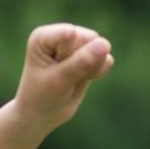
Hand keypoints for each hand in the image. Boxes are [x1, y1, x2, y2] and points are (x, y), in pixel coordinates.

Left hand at [0, 23, 114, 148]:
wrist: (42, 115)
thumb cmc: (42, 96)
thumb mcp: (58, 80)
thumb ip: (81, 61)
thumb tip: (105, 44)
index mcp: (44, 36)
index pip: (71, 35)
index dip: (67, 56)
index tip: (51, 70)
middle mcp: (61, 34)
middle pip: (88, 40)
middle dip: (80, 63)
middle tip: (63, 77)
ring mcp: (77, 43)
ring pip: (101, 48)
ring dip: (91, 68)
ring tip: (72, 79)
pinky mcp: (90, 54)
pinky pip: (107, 60)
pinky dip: (98, 73)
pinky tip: (82, 79)